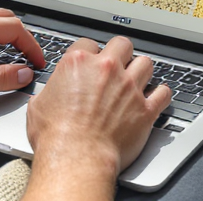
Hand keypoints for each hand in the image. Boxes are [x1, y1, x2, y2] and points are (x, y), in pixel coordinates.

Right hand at [24, 36, 170, 196]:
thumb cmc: (56, 136)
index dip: (90, 53)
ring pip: (146, 63)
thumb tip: (48, 94)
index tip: (92, 62)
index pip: (89, 43)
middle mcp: (107, 70)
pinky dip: (161, 94)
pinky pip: (163, 92)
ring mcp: (128, 88)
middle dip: (121, 53)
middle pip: (123, 44)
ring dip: (141, 70)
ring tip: (138, 79)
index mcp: (78, 63)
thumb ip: (49, 92)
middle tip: (118, 64)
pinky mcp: (145, 109)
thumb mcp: (38, 105)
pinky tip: (156, 97)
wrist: (77, 158)